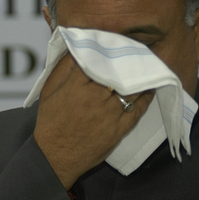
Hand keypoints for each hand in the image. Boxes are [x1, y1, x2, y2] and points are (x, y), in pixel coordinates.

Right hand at [33, 54, 153, 189]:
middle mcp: (96, 97)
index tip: (117, 43)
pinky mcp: (120, 129)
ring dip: (142, 77)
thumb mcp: (49, 89)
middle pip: (119, 73)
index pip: (100, 60)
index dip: (110, 50)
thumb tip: (78, 47)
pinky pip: (138, 109)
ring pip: (132, 89)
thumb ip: (63, 67)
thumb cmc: (51, 122)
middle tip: (138, 50)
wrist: (55, 156)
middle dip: (128, 61)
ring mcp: (110, 114)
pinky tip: (149, 88)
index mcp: (77, 85)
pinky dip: (146, 97)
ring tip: (148, 66)